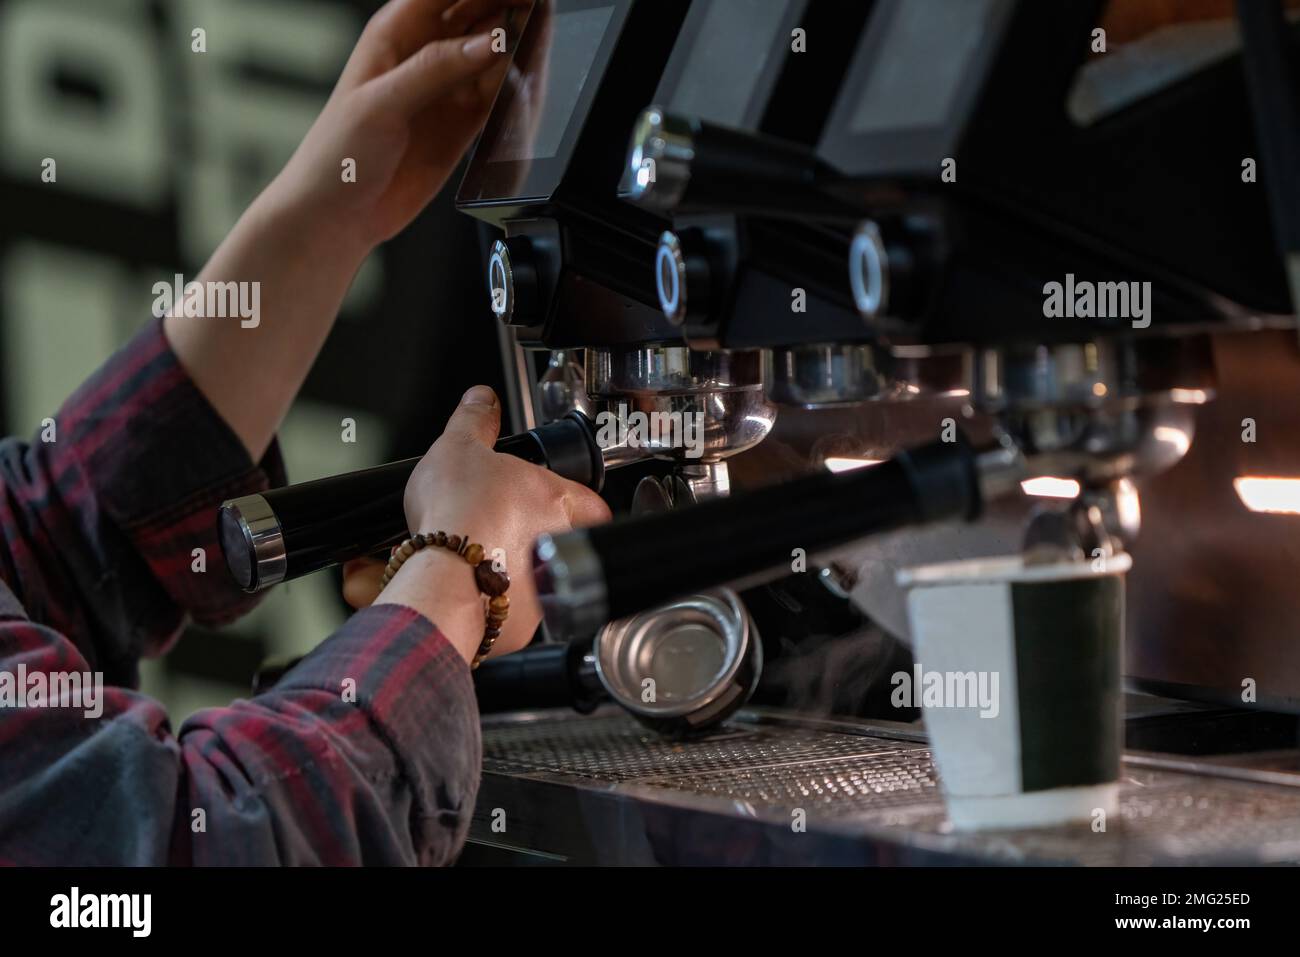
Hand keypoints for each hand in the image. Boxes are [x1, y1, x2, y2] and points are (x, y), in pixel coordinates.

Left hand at [270, 0, 529, 248]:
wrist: (338, 216)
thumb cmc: (337, 155)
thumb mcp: (382, 103)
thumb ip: (437, 69)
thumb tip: (490, 42)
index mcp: (395, 32)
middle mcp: (423, 54)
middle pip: (478, 12)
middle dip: (508, 7)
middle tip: (539, 6)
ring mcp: (445, 89)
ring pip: (494, 53)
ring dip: (518, 46)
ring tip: (541, 39)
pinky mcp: (462, 124)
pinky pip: (499, 96)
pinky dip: (516, 90)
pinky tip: (528, 83)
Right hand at [373, 386, 611, 663]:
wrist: (442, 578)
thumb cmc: (459, 515)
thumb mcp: (459, 448)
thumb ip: (475, 420)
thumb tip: (482, 399)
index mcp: (558, 502)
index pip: (594, 503)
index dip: (579, 501)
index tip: (560, 500)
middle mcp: (559, 549)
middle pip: (562, 542)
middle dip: (533, 537)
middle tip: (499, 528)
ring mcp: (543, 591)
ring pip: (536, 580)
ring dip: (511, 572)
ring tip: (476, 561)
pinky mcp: (518, 626)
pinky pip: (507, 613)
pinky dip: (488, 602)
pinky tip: (463, 589)